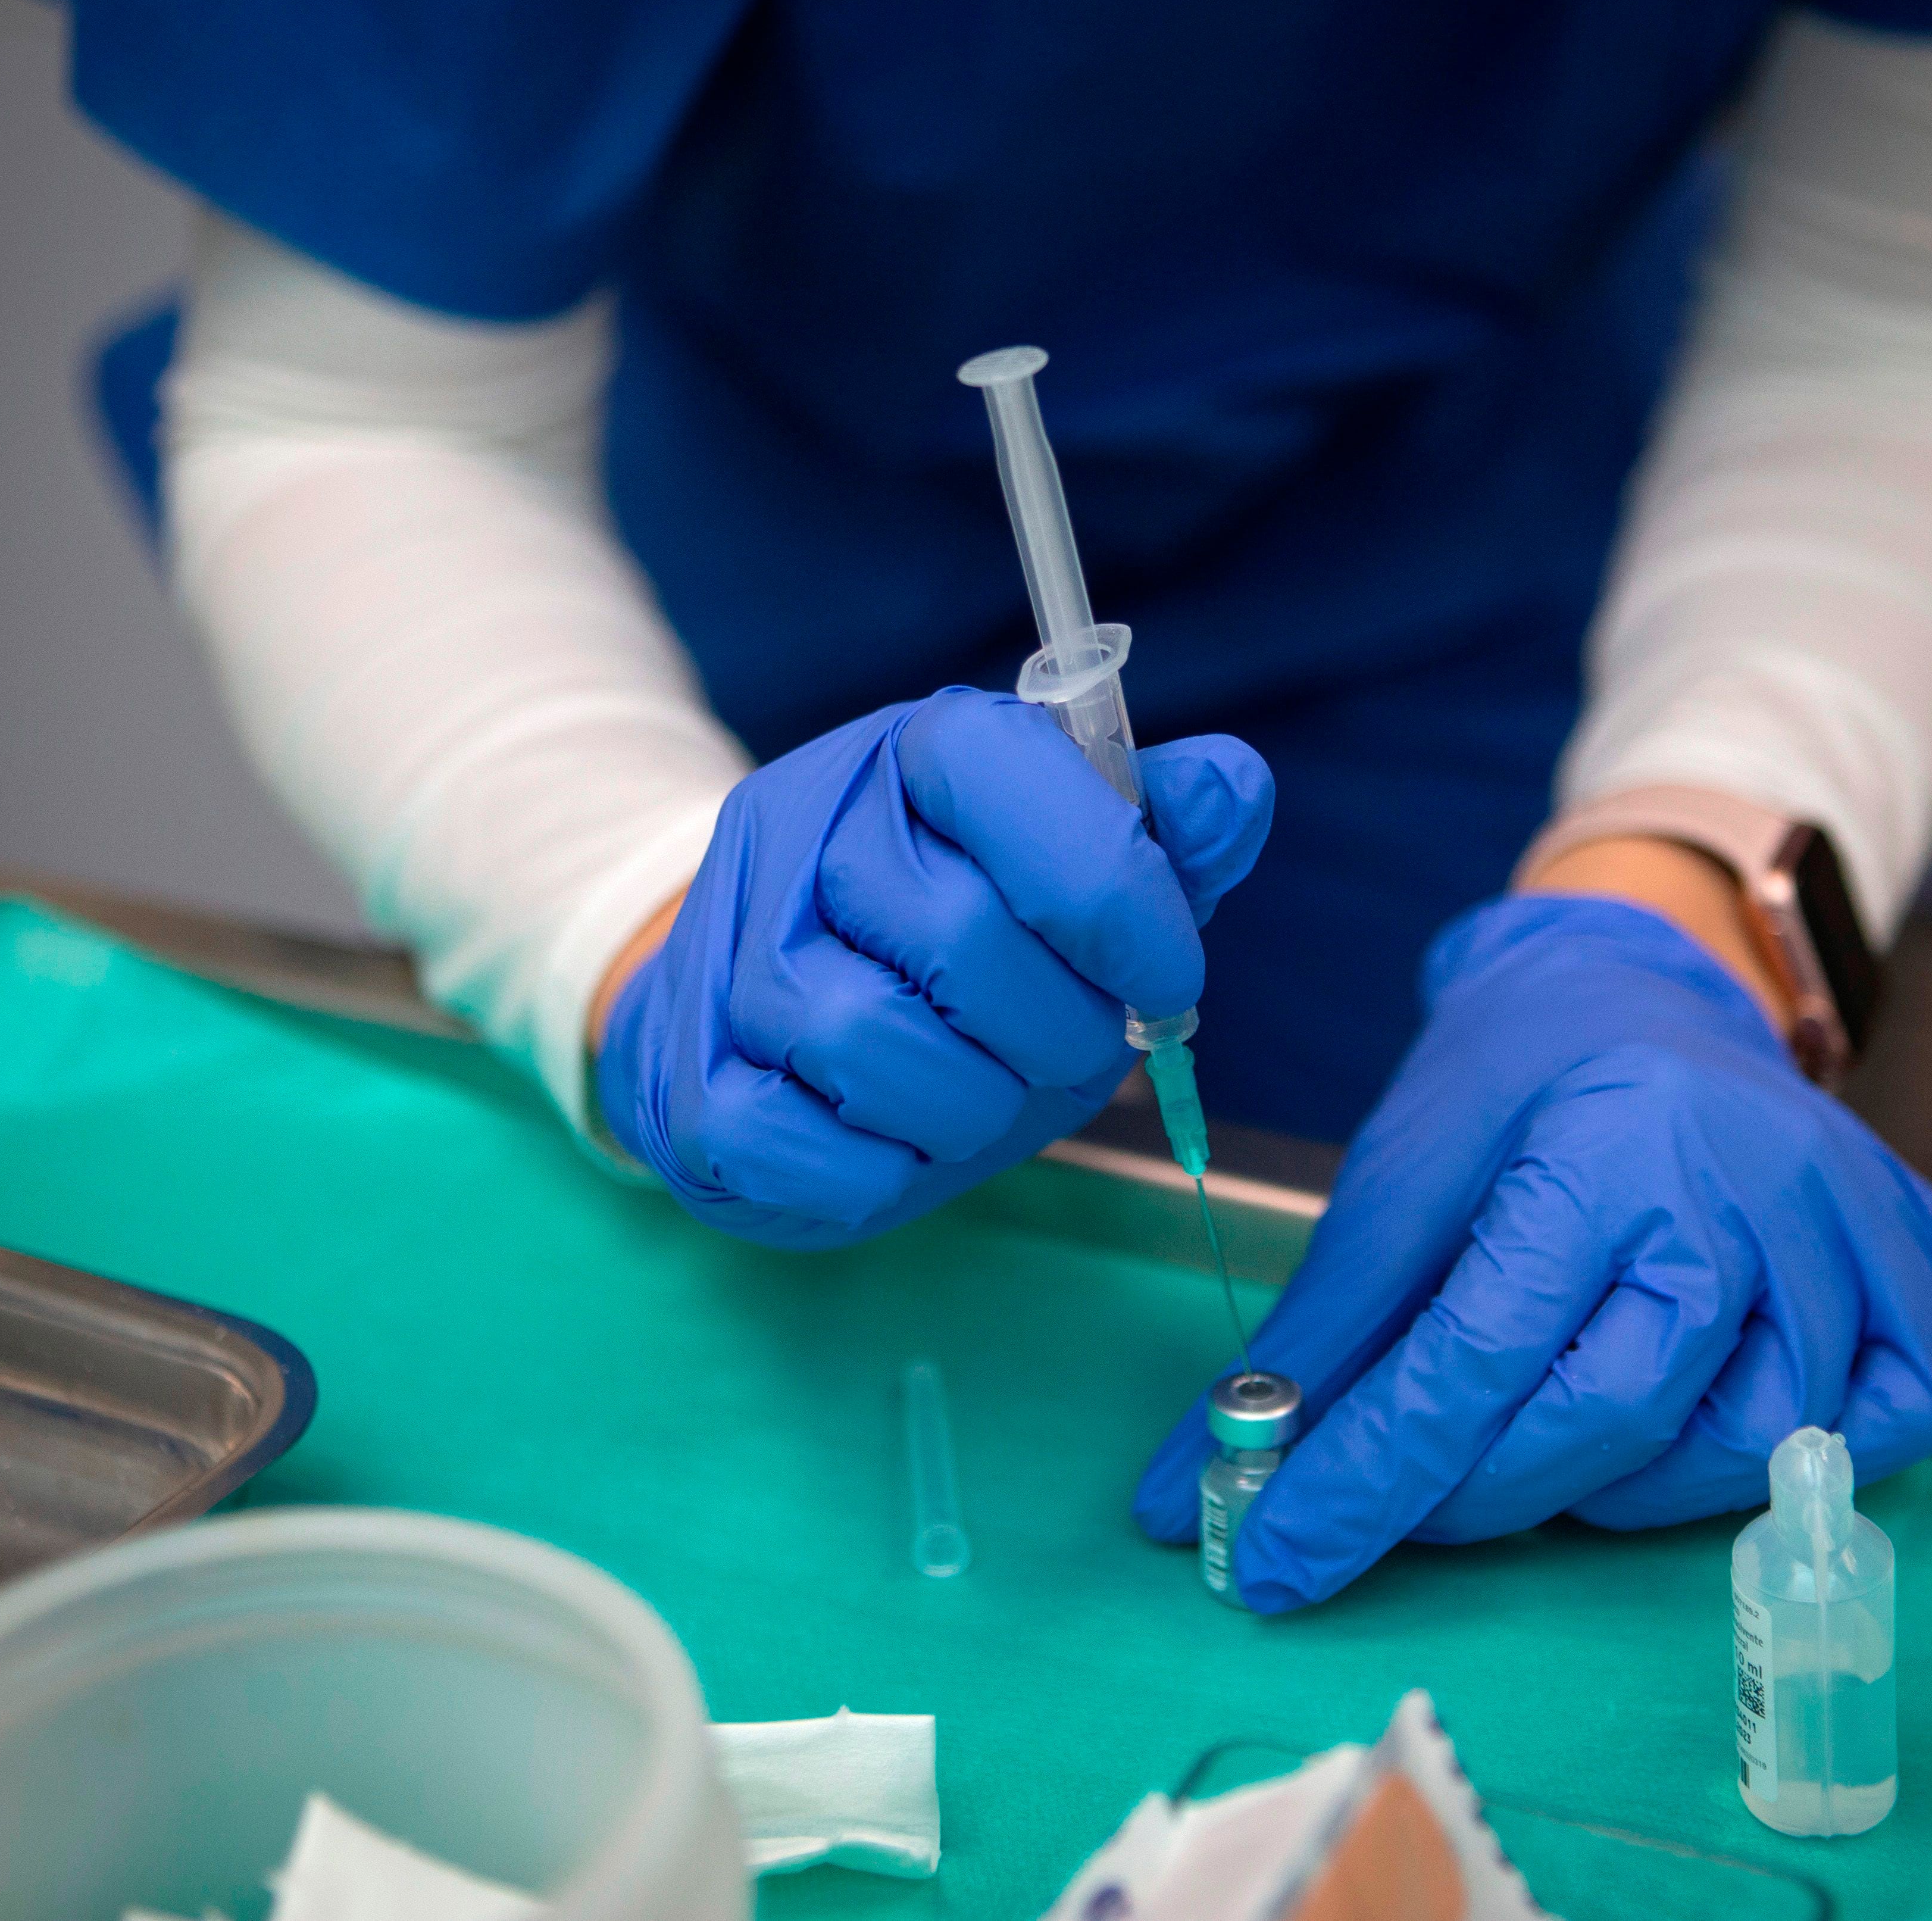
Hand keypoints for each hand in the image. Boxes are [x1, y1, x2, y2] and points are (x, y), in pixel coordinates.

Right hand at [597, 688, 1272, 1247]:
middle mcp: (802, 836)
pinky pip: (811, 1150)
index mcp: (908, 760)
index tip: (1166, 975)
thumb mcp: (1063, 877)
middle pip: (961, 938)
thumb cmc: (941, 951)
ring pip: (878, 1044)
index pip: (1001, 770)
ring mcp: (732, 961)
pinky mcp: (696, 1090)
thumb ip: (1157, 833)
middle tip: (1078, 1054)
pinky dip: (886, 1172)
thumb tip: (1235, 791)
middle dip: (1062, 1031)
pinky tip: (898, 1142)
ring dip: (973, 1107)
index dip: (1111, 888)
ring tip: (984, 1096)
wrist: (752, 1025)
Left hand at [1132, 892, 1931, 1611]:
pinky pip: (1866, 1436)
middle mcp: (1748, 1190)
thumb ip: (1315, 1340)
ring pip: (1738, 1451)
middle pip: (1611, 1421)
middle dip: (1480, 1492)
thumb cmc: (1519, 1078)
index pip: (1473, 1362)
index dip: (1364, 1482)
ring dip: (1618, 1479)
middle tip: (1408, 1498)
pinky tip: (1693, 1407)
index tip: (1272, 1562)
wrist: (1652, 981)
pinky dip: (1773, 1458)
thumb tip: (1181, 1490)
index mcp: (1604, 1146)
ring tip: (1550, 1419)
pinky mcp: (1920, 1269)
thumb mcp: (1397, 1175)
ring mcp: (1853, 1233)